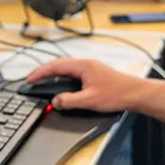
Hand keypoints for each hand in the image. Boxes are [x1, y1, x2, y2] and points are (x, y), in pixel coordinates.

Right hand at [26, 58, 145, 112]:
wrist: (134, 93)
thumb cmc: (116, 94)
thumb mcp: (89, 100)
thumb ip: (69, 101)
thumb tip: (55, 101)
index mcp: (83, 66)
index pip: (55, 66)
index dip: (40, 73)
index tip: (30, 79)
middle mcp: (86, 64)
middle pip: (59, 64)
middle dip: (44, 71)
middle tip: (32, 79)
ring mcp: (90, 67)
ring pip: (66, 67)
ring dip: (53, 73)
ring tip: (42, 80)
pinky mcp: (94, 72)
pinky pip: (73, 71)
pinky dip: (62, 76)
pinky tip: (61, 83)